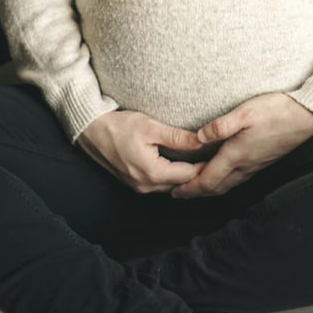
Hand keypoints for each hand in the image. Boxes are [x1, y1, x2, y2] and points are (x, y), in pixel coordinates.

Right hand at [77, 110, 205, 193]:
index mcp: (152, 173)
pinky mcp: (134, 183)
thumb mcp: (151, 127)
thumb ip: (177, 137)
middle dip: (198, 174)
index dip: (206, 166)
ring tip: (202, 162)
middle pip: (180, 184)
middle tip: (216, 160)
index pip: (188, 175)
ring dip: (185, 177)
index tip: (220, 157)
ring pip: (170, 186)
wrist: (91, 131)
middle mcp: (146, 186)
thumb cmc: (120, 126)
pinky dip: (172, 177)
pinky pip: (159, 184)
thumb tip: (201, 141)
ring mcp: (138, 187)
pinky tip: (181, 165)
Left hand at [171, 93, 312, 199]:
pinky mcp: (263, 161)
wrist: (307, 118)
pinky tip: (222, 173)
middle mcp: (245, 165)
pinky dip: (224, 181)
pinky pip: (238, 179)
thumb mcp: (245, 112)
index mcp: (237, 155)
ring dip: (210, 188)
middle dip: (196, 193)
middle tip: (179, 193)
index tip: (174, 192)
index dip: (189, 189)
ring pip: (228, 185)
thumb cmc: (276, 111)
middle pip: (216, 188)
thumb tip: (198, 138)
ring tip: (196, 186)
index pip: (208, 180)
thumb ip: (221, 126)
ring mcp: (256, 165)